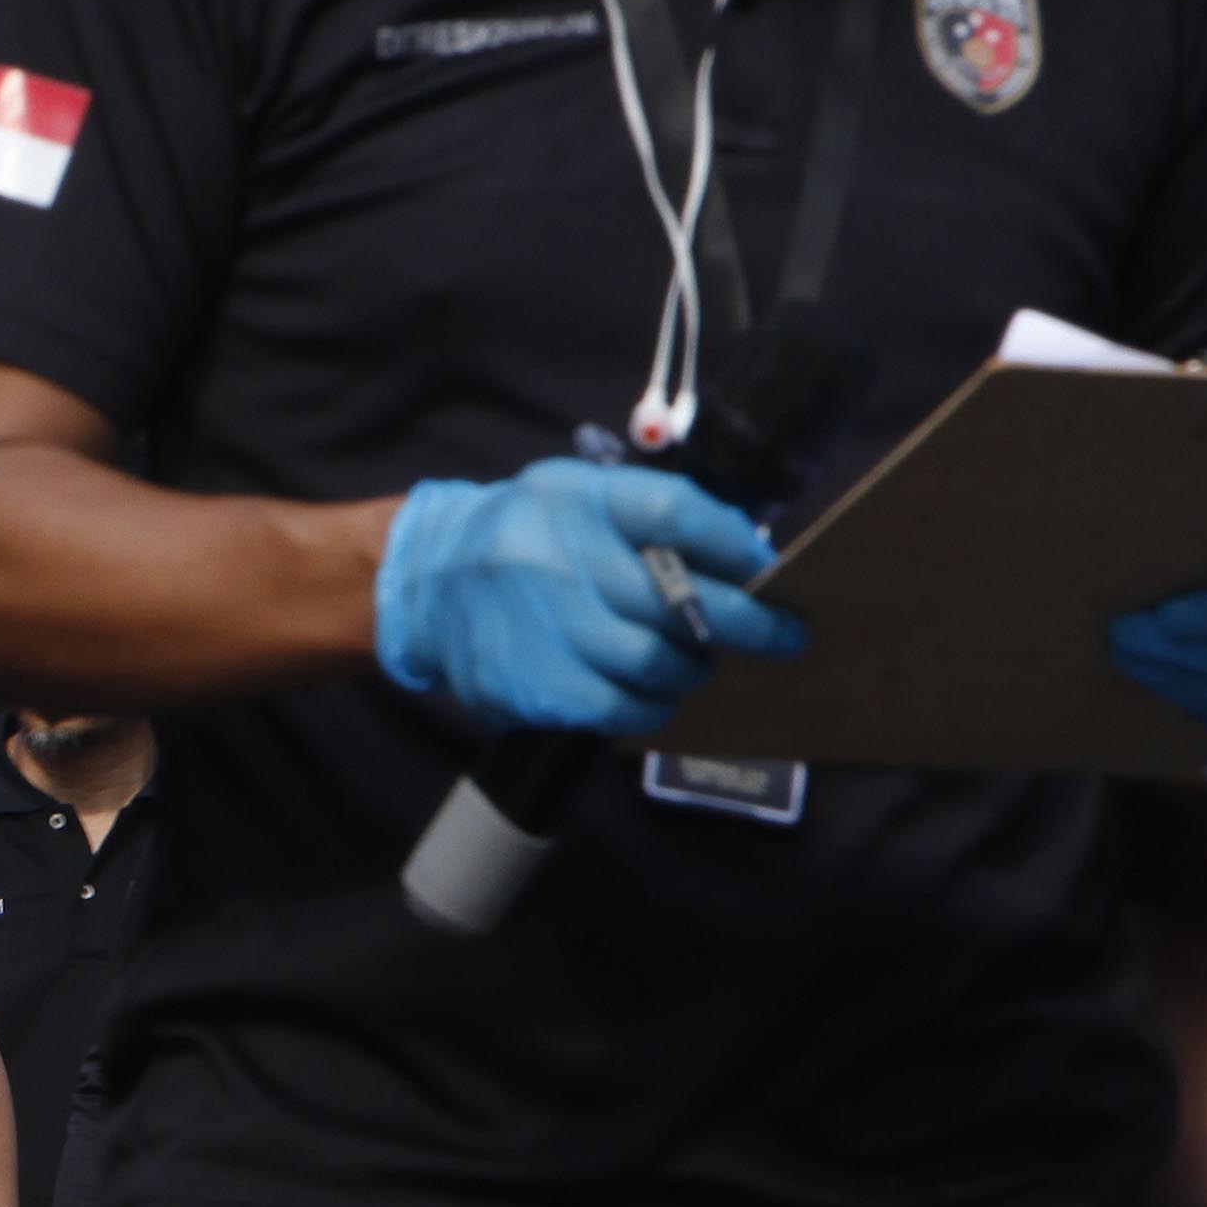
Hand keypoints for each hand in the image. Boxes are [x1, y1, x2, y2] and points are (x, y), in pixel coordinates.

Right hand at [374, 460, 800, 736]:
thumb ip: (647, 516)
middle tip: (780, 636)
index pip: (674, 511)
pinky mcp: (527, 684)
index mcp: (573, 498)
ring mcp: (538, 625)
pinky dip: (650, 707)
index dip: (733, 544)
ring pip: (656, 663)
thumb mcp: (575, 497)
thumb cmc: (526, 538)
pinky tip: (651, 696)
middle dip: (746, 624)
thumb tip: (743, 553)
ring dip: (691, 670)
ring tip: (691, 665)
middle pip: (680, 599)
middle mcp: (552, 557)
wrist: (425, 584)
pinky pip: (618, 708)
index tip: (767, 568)